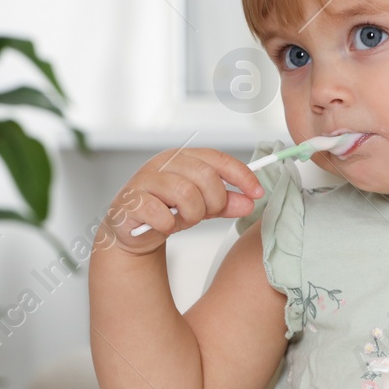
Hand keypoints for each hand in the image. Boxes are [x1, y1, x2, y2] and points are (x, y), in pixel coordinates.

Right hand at [102, 147, 262, 255]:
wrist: (133, 231)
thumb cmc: (167, 211)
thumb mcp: (203, 207)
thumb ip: (226, 203)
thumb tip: (249, 201)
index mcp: (183, 158)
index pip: (217, 159)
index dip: (241, 175)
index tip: (257, 193)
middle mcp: (163, 163)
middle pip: (205, 176)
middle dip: (215, 201)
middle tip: (207, 214)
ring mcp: (145, 179)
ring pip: (185, 194)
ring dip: (192, 214)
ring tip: (184, 220)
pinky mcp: (131, 200)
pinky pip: (161, 214)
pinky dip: (168, 225)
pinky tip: (164, 225)